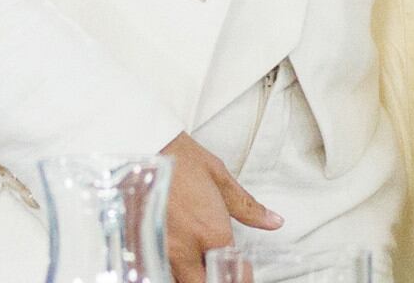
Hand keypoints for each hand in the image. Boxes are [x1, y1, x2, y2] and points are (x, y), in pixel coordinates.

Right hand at [158, 131, 278, 282]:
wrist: (143, 145)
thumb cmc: (179, 157)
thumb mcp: (220, 177)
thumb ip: (247, 207)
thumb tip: (273, 221)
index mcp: (211, 232)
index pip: (230, 269)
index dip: (237, 270)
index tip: (237, 264)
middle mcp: (186, 248)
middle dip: (211, 278)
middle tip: (216, 266)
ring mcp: (161, 250)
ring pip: (178, 279)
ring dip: (190, 274)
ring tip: (194, 257)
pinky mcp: (140, 247)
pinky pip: (158, 268)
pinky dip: (168, 267)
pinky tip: (172, 252)